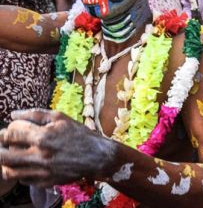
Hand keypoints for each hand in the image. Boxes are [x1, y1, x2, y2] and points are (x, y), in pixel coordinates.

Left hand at [0, 109, 116, 186]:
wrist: (98, 157)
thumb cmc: (80, 134)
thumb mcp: (61, 118)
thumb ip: (36, 114)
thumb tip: (13, 115)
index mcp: (43, 136)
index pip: (11, 133)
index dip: (8, 129)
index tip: (13, 129)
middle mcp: (40, 155)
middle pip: (3, 155)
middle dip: (2, 147)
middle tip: (7, 142)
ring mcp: (41, 171)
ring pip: (8, 171)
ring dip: (7, 162)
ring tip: (14, 155)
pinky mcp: (45, 182)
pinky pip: (22, 179)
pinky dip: (21, 171)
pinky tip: (29, 164)